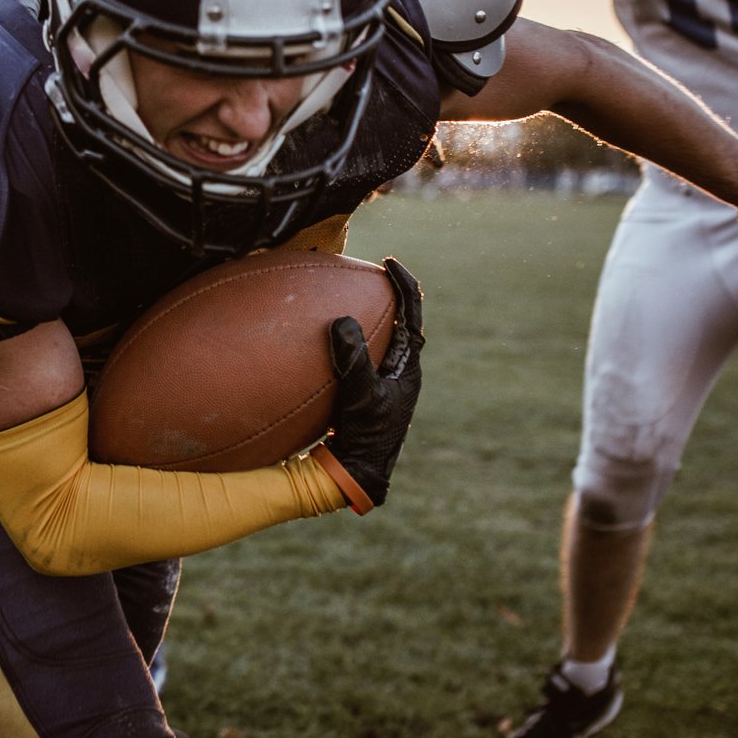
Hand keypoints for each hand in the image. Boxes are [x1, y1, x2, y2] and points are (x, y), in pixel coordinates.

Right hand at [321, 257, 422, 510]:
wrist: (362, 473)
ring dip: (371, 316)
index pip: (413, 315)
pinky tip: (324, 341)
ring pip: (382, 339)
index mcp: (408, 366)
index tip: (389, 264)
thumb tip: (342, 320)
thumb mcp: (360, 394)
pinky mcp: (368, 394)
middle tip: (371, 274)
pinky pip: (362, 356)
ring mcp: (385, 383)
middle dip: (389, 294)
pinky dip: (350, 340)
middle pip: (402, 321)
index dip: (404, 286)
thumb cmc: (367, 435)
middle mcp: (400, 371)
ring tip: (350, 297)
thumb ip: (353, 358)